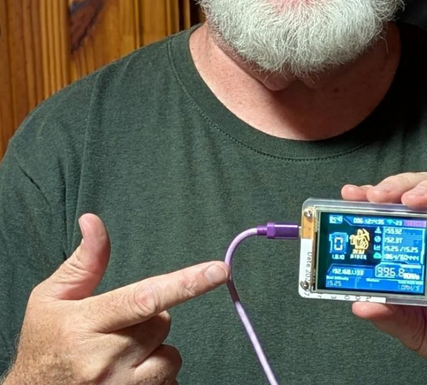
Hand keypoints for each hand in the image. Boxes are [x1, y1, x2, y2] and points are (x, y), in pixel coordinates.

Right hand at [6, 214, 228, 384]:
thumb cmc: (44, 345)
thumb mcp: (52, 299)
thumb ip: (84, 262)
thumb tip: (93, 220)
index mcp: (85, 324)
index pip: (144, 298)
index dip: (186, 282)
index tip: (220, 270)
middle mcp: (104, 361)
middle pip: (162, 323)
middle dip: (150, 319)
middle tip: (119, 328)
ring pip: (169, 356)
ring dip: (155, 352)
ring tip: (121, 356)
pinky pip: (169, 384)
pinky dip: (156, 378)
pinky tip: (127, 378)